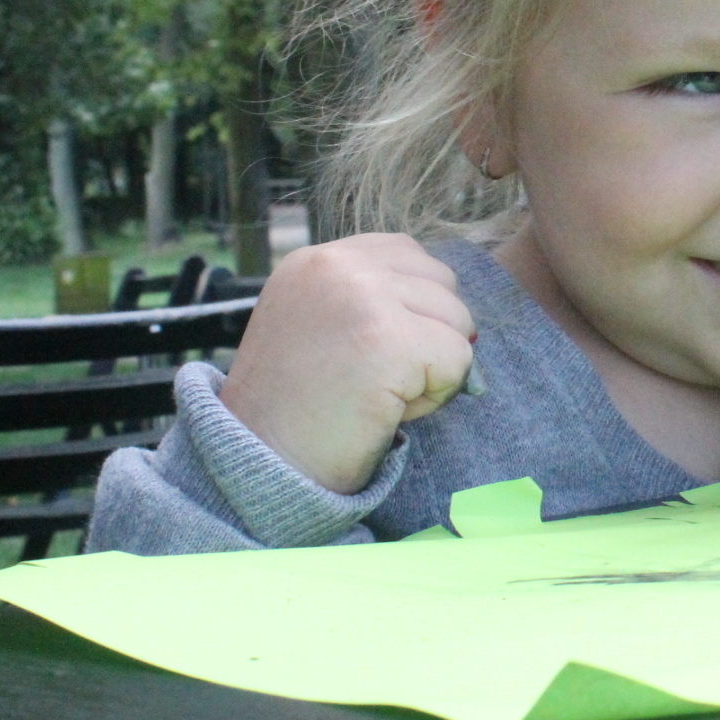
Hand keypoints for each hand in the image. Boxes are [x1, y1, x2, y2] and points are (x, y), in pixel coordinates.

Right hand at [217, 234, 476, 494]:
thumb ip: (374, 300)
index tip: (371, 349)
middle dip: (426, 336)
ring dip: (431, 368)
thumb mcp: (319, 326)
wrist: (260, 466)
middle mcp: (337, 265)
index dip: (411, 307)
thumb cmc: (296, 410)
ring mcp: (363, 297)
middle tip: (370, 379)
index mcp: (317, 260)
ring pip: (456, 320)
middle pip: (441, 283)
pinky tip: (387, 409)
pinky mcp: (389, 339)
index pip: (406, 253)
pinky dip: (436, 395)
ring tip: (375, 394)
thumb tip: (459, 316)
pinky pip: (458, 358)